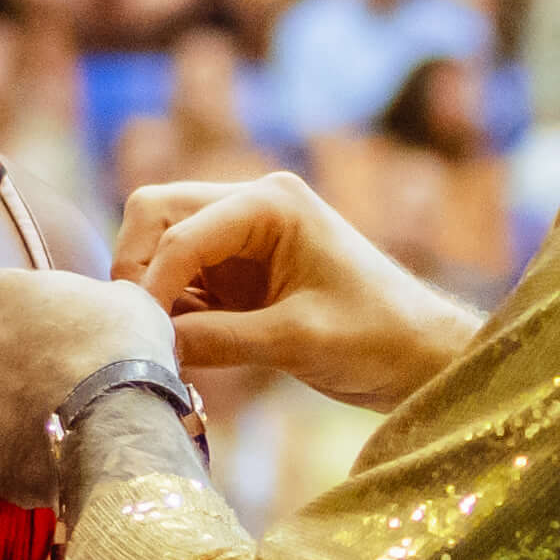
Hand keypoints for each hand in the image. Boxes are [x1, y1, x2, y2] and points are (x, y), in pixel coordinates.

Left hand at [0, 268, 183, 506]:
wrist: (124, 423)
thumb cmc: (124, 346)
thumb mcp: (120, 298)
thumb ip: (87, 299)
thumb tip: (99, 310)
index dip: (20, 324)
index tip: (48, 338)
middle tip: (44, 381)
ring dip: (2, 417)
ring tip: (49, 425)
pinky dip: (14, 459)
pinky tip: (50, 457)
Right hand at [116, 173, 485, 412]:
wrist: (420, 355)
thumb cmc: (378, 337)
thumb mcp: (297, 341)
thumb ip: (220, 339)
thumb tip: (152, 346)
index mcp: (272, 204)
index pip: (180, 228)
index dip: (151, 281)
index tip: (143, 336)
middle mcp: (251, 207)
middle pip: (155, 215)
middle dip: (139, 271)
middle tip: (141, 332)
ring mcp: (241, 238)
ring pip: (161, 248)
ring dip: (154, 296)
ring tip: (166, 350)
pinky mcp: (238, 273)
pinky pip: (181, 282)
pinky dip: (172, 312)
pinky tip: (184, 351)